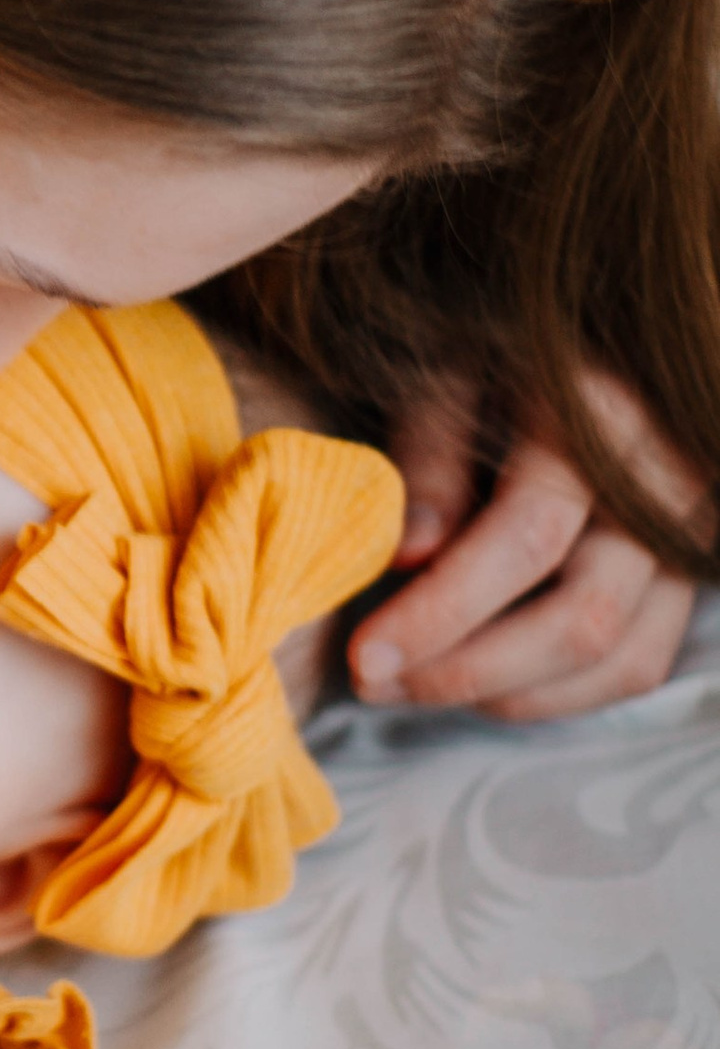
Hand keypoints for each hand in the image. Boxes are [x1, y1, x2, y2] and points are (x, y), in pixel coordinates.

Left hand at [349, 368, 709, 720]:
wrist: (575, 355)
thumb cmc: (492, 358)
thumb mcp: (445, 376)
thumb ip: (430, 457)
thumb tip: (408, 557)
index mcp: (602, 417)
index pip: (528, 537)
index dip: (444, 609)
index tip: (364, 654)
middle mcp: (665, 485)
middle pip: (583, 618)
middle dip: (468, 670)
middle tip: (374, 681)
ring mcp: (683, 539)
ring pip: (618, 660)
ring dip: (506, 694)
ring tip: (410, 684)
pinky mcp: (681, 579)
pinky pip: (636, 667)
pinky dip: (555, 692)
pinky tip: (474, 679)